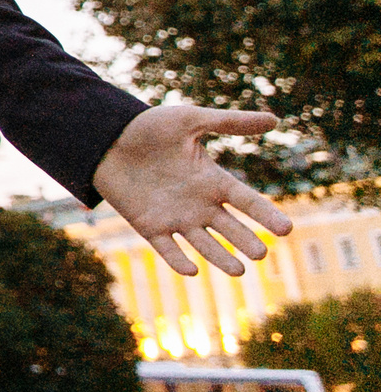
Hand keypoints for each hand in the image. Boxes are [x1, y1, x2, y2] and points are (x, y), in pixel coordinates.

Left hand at [92, 105, 291, 275]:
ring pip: (204, 243)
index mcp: (212, 180)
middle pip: (229, 228)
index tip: (286, 229)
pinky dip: (178, 260)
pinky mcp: (149, 226)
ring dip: (220, 258)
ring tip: (238, 270)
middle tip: (260, 254)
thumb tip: (275, 120)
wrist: (105, 138)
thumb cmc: (149, 127)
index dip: (266, 215)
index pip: (247, 201)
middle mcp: (199, 204)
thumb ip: (230, 122)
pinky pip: (166, 247)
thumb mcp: (190, 120)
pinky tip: (191, 270)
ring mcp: (175, 217)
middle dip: (245, 241)